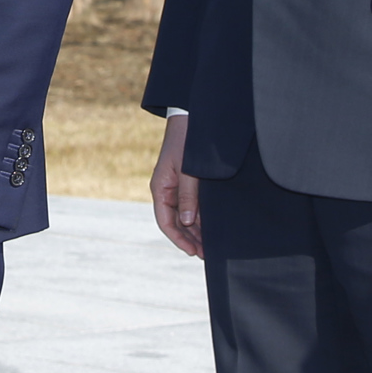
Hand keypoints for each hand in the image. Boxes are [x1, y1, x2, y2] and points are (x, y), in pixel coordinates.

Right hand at [150, 113, 201, 257]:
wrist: (190, 119)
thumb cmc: (187, 142)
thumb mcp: (188, 170)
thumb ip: (188, 196)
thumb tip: (188, 223)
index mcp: (160, 188)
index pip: (165, 222)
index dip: (179, 239)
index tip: (193, 252)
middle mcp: (166, 190)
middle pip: (175, 223)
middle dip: (189, 239)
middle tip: (206, 254)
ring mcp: (175, 187)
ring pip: (183, 216)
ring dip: (195, 231)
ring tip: (210, 245)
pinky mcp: (186, 182)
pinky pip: (190, 206)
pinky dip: (199, 218)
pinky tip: (210, 227)